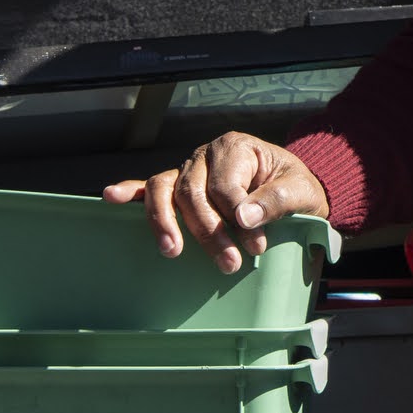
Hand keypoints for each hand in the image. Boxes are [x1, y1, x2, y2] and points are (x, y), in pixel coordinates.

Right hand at [103, 132, 329, 273]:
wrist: (292, 186)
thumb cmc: (295, 187)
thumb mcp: (300, 190)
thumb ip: (276, 200)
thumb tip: (243, 218)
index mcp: (236, 148)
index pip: (224, 184)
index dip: (238, 217)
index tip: (256, 246)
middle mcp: (206, 155)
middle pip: (193, 192)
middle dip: (208, 232)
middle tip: (229, 264)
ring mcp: (188, 169)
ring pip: (165, 190)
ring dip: (165, 221)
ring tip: (172, 251)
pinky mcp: (178, 186)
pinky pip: (149, 188)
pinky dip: (130, 192)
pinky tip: (111, 197)